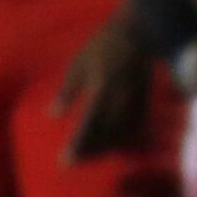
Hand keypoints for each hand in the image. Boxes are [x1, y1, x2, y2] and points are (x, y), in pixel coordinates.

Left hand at [54, 9, 153, 162]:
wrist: (137, 34)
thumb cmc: (103, 46)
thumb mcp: (79, 64)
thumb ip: (67, 91)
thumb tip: (52, 115)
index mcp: (102, 89)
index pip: (88, 125)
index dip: (77, 146)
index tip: (65, 161)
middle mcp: (120, 100)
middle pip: (105, 136)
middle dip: (89, 152)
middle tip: (72, 162)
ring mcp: (135, 103)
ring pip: (120, 135)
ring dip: (104, 149)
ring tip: (88, 156)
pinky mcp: (144, 102)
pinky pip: (133, 129)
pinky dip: (121, 140)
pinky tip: (111, 146)